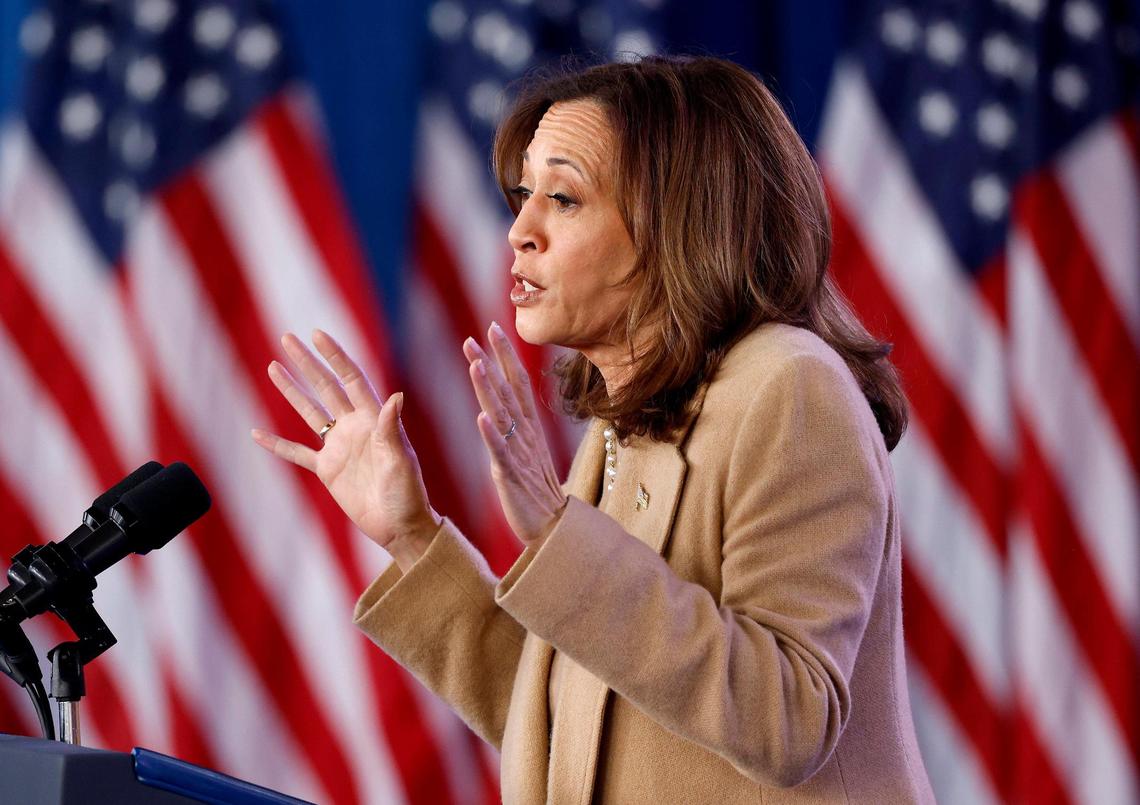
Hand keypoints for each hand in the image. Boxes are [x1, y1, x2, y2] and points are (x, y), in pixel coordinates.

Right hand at [250, 330, 439, 566]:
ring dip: (291, 391)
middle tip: (287, 338)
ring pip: (309, 412)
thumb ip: (391, 430)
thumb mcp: (401, 461)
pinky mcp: (327, 470)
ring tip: (273, 367)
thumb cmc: (408, 494)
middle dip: (307, 363)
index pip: (351, 379)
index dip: (335, 356)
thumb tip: (396, 396)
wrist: (400, 526)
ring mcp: (338, 448)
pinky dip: (277, 444)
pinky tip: (256, 433)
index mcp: (373, 420)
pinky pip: (297, 453)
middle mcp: (354, 428)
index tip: (317, 334)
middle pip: (326, 388)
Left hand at [463, 322, 567, 544]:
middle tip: (474, 337)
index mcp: (529, 428)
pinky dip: (491, 436)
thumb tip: (501, 408)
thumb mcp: (527, 453)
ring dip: (488, 390)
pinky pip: (500, 453)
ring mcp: (519, 454)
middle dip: (491, 364)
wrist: (554, 527)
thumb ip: (516, 429)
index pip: (518, 383)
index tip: (493, 328)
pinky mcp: (511, 476)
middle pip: (508, 392)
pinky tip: (481, 419)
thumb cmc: (538, 491)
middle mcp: (525, 435)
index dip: (505, 356)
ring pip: (501, 416)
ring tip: (476, 366)